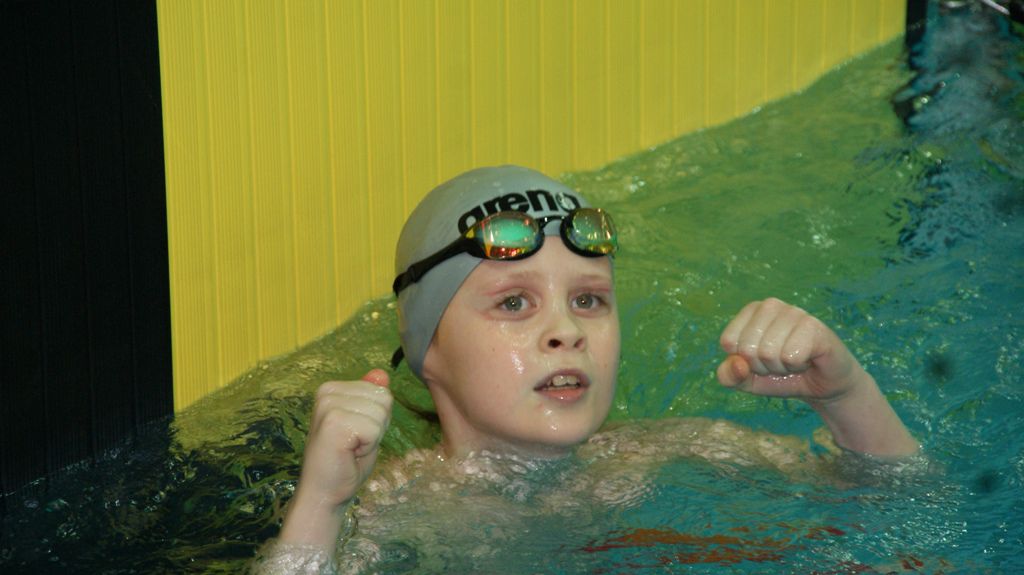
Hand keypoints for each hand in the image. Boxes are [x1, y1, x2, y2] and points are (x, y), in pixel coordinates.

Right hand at [279, 369, 391, 546]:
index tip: (356, 435)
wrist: (323, 493)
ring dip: (372, 437)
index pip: (381, 392)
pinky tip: (348, 453)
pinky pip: (374, 428)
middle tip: (353, 444)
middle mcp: (327, 392)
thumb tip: (382, 374)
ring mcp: (329, 406)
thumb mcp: (365, 424)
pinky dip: (368, 446)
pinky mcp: (334, 422)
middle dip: (376, 426)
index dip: (377, 419)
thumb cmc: (345, 462)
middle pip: (383, 399)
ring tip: (350, 448)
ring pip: (381, 413)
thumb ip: (372, 398)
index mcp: (332, 389)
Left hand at [716, 298, 861, 402]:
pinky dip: (797, 366)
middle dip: (762, 367)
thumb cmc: (782, 375)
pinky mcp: (814, 326)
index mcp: (750, 311)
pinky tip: (807, 359)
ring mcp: (794, 312)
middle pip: (747, 348)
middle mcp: (770, 305)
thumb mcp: (747, 381)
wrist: (822, 385)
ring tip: (794, 360)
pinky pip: (790, 356)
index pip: (728, 342)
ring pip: (768, 353)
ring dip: (781, 367)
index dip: (743, 362)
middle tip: (780, 362)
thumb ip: (728, 376)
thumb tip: (737, 363)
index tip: (761, 360)